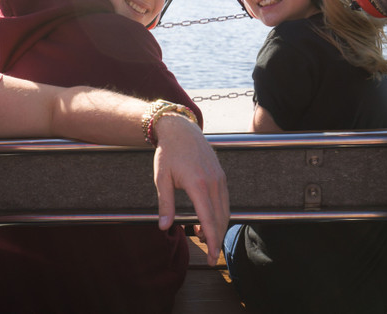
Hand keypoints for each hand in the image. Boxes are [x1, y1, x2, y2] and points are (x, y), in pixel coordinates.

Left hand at [152, 115, 228, 265]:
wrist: (181, 130)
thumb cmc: (169, 153)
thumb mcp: (161, 178)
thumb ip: (165, 203)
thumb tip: (164, 227)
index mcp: (198, 184)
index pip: (209, 219)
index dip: (212, 239)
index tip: (212, 256)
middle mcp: (213, 182)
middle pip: (221, 218)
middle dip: (217, 239)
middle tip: (210, 256)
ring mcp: (220, 178)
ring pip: (225, 210)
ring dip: (218, 227)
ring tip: (203, 237)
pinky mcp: (221, 176)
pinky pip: (224, 200)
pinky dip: (220, 214)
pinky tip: (208, 220)